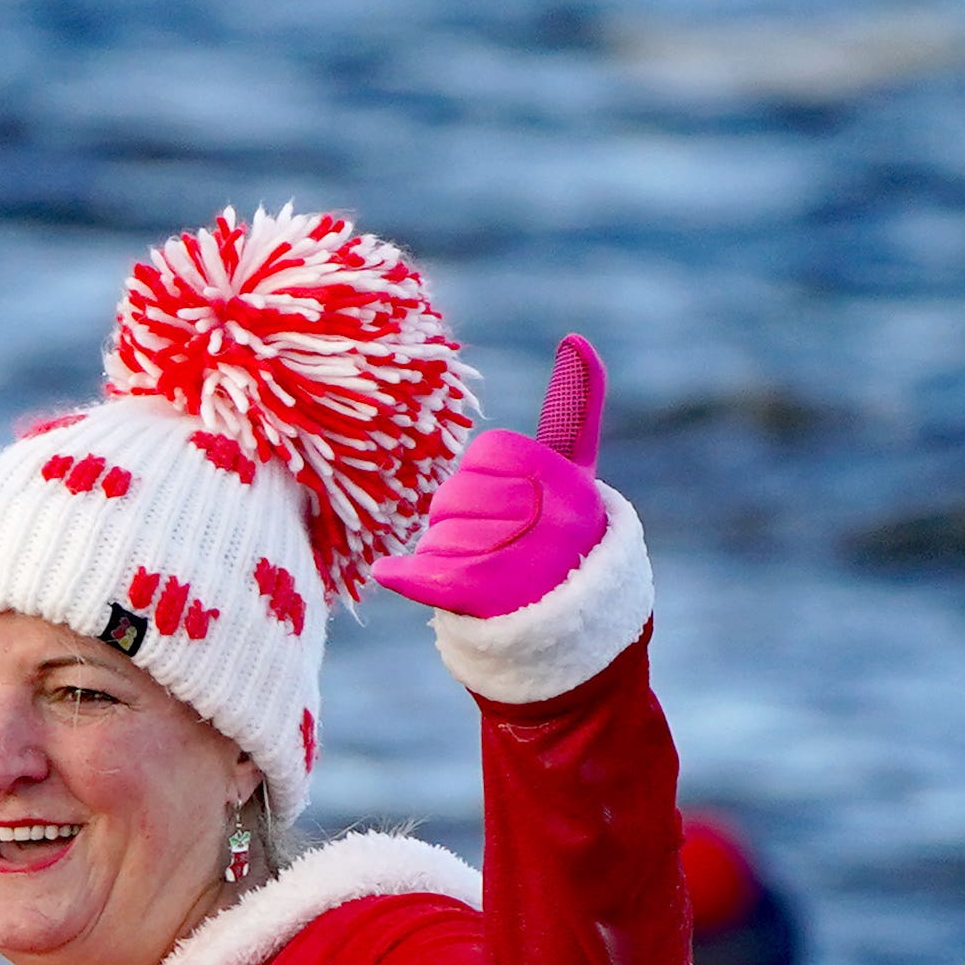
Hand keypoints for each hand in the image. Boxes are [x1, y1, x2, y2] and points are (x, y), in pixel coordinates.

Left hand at [365, 335, 609, 620]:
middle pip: (456, 494)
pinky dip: (407, 575)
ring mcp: (518, 561)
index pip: (490, 452)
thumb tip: (575, 340)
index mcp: (566, 481)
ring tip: (490, 570)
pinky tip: (389, 571)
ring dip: (448, 552)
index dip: (489, 475)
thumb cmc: (564, 533)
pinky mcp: (482, 598)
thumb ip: (575, 409)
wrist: (573, 624)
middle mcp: (547, 519)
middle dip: (463, 515)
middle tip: (499, 541)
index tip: (517, 498)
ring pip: (439, 534)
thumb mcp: (575, 472)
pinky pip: (431, 576)